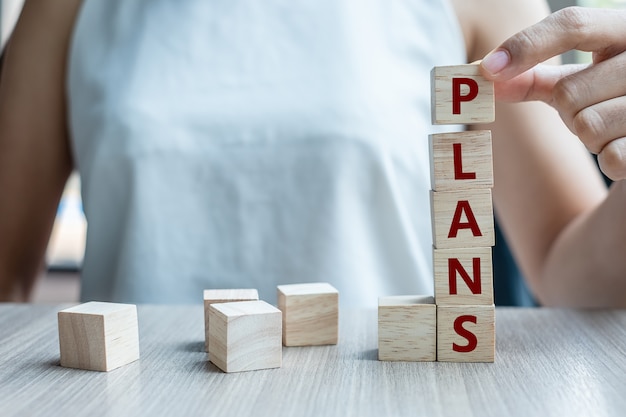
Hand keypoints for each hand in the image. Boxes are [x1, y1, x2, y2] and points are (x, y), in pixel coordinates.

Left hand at [479, 7, 625, 180]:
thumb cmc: (613, 95)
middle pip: (569, 92)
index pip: (573, 25)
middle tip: (594, 107)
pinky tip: (625, 145)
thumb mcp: (581, 77)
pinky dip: (610, 158)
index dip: (526, 47)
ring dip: (590, 136)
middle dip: (570, 111)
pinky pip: (612, 157)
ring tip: (614, 125)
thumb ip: (536, 76)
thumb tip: (486, 73)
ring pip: (588, 126)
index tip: (487, 69)